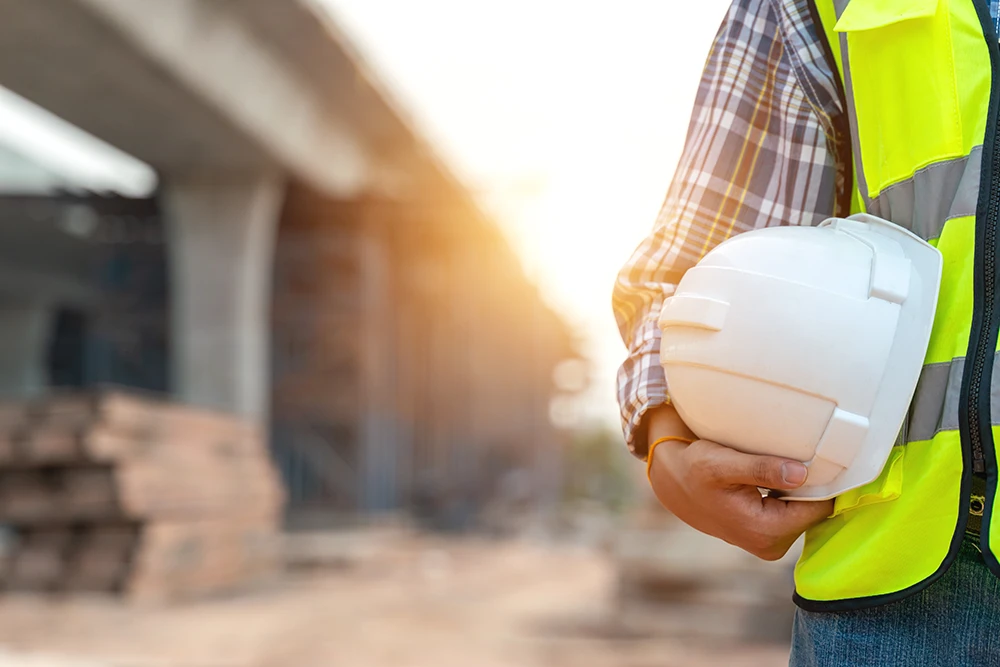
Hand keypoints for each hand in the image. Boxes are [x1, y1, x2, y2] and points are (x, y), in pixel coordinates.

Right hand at [645, 405, 833, 560]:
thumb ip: (761, 469)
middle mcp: (771, 545)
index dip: (822, 481)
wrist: (674, 483)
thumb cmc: (694, 470)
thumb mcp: (722, 463)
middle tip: (795, 457)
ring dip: (800, 489)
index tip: (817, 457)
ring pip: (804, 512)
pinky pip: (793, 514)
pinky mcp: (767, 537)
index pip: (818, 507)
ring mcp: (770, 544)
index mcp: (765, 531)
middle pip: (814, 511)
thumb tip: (801, 475)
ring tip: (783, 465)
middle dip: (810, 486)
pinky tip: (776, 478)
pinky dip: (790, 496)